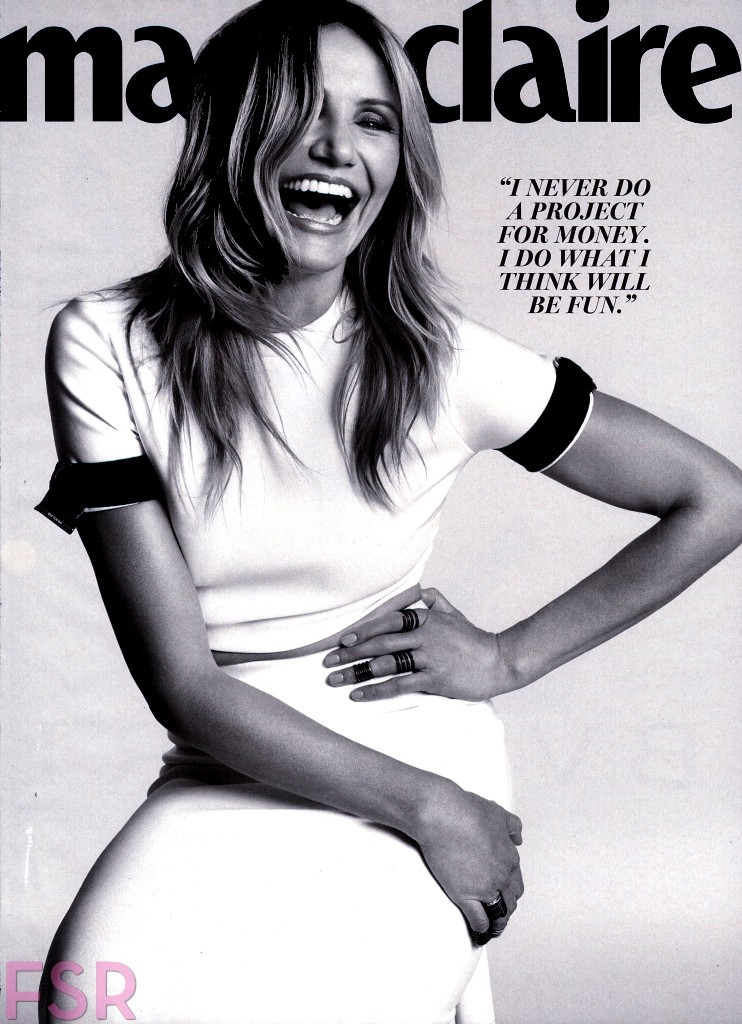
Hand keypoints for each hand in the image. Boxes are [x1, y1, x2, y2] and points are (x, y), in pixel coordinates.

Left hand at [322, 587, 524, 701]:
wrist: (500, 661)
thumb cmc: (474, 640)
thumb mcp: (455, 614)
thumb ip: (436, 601)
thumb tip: (421, 590)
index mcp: (426, 619)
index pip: (387, 622)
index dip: (363, 631)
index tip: (342, 640)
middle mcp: (425, 636)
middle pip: (380, 644)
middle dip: (350, 653)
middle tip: (327, 663)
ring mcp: (429, 658)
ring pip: (385, 664)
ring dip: (356, 673)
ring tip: (335, 681)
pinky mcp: (434, 679)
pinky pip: (399, 685)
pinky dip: (376, 691)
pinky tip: (359, 696)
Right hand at [414, 781, 523, 939]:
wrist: (443, 814)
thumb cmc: (465, 809)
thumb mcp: (497, 812)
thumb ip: (512, 826)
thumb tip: (517, 838)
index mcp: (509, 856)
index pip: (515, 882)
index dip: (509, 890)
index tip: (505, 894)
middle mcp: (501, 875)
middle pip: (510, 900)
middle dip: (506, 907)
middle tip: (499, 911)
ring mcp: (485, 887)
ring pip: (499, 913)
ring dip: (497, 922)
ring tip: (493, 927)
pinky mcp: (465, 895)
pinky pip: (479, 920)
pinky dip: (481, 928)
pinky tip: (478, 931)